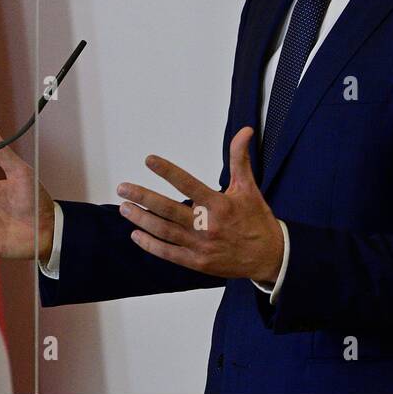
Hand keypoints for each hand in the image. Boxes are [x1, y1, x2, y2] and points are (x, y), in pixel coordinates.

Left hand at [117, 126, 282, 282]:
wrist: (269, 256)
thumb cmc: (256, 219)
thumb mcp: (249, 187)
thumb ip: (240, 159)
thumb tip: (244, 131)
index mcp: (220, 205)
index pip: (189, 184)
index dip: (168, 171)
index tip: (149, 160)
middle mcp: (208, 225)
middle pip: (168, 210)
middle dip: (143, 197)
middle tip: (123, 188)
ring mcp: (201, 246)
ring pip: (164, 231)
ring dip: (142, 219)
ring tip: (125, 208)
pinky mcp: (197, 262)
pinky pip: (168, 253)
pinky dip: (150, 244)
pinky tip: (136, 234)